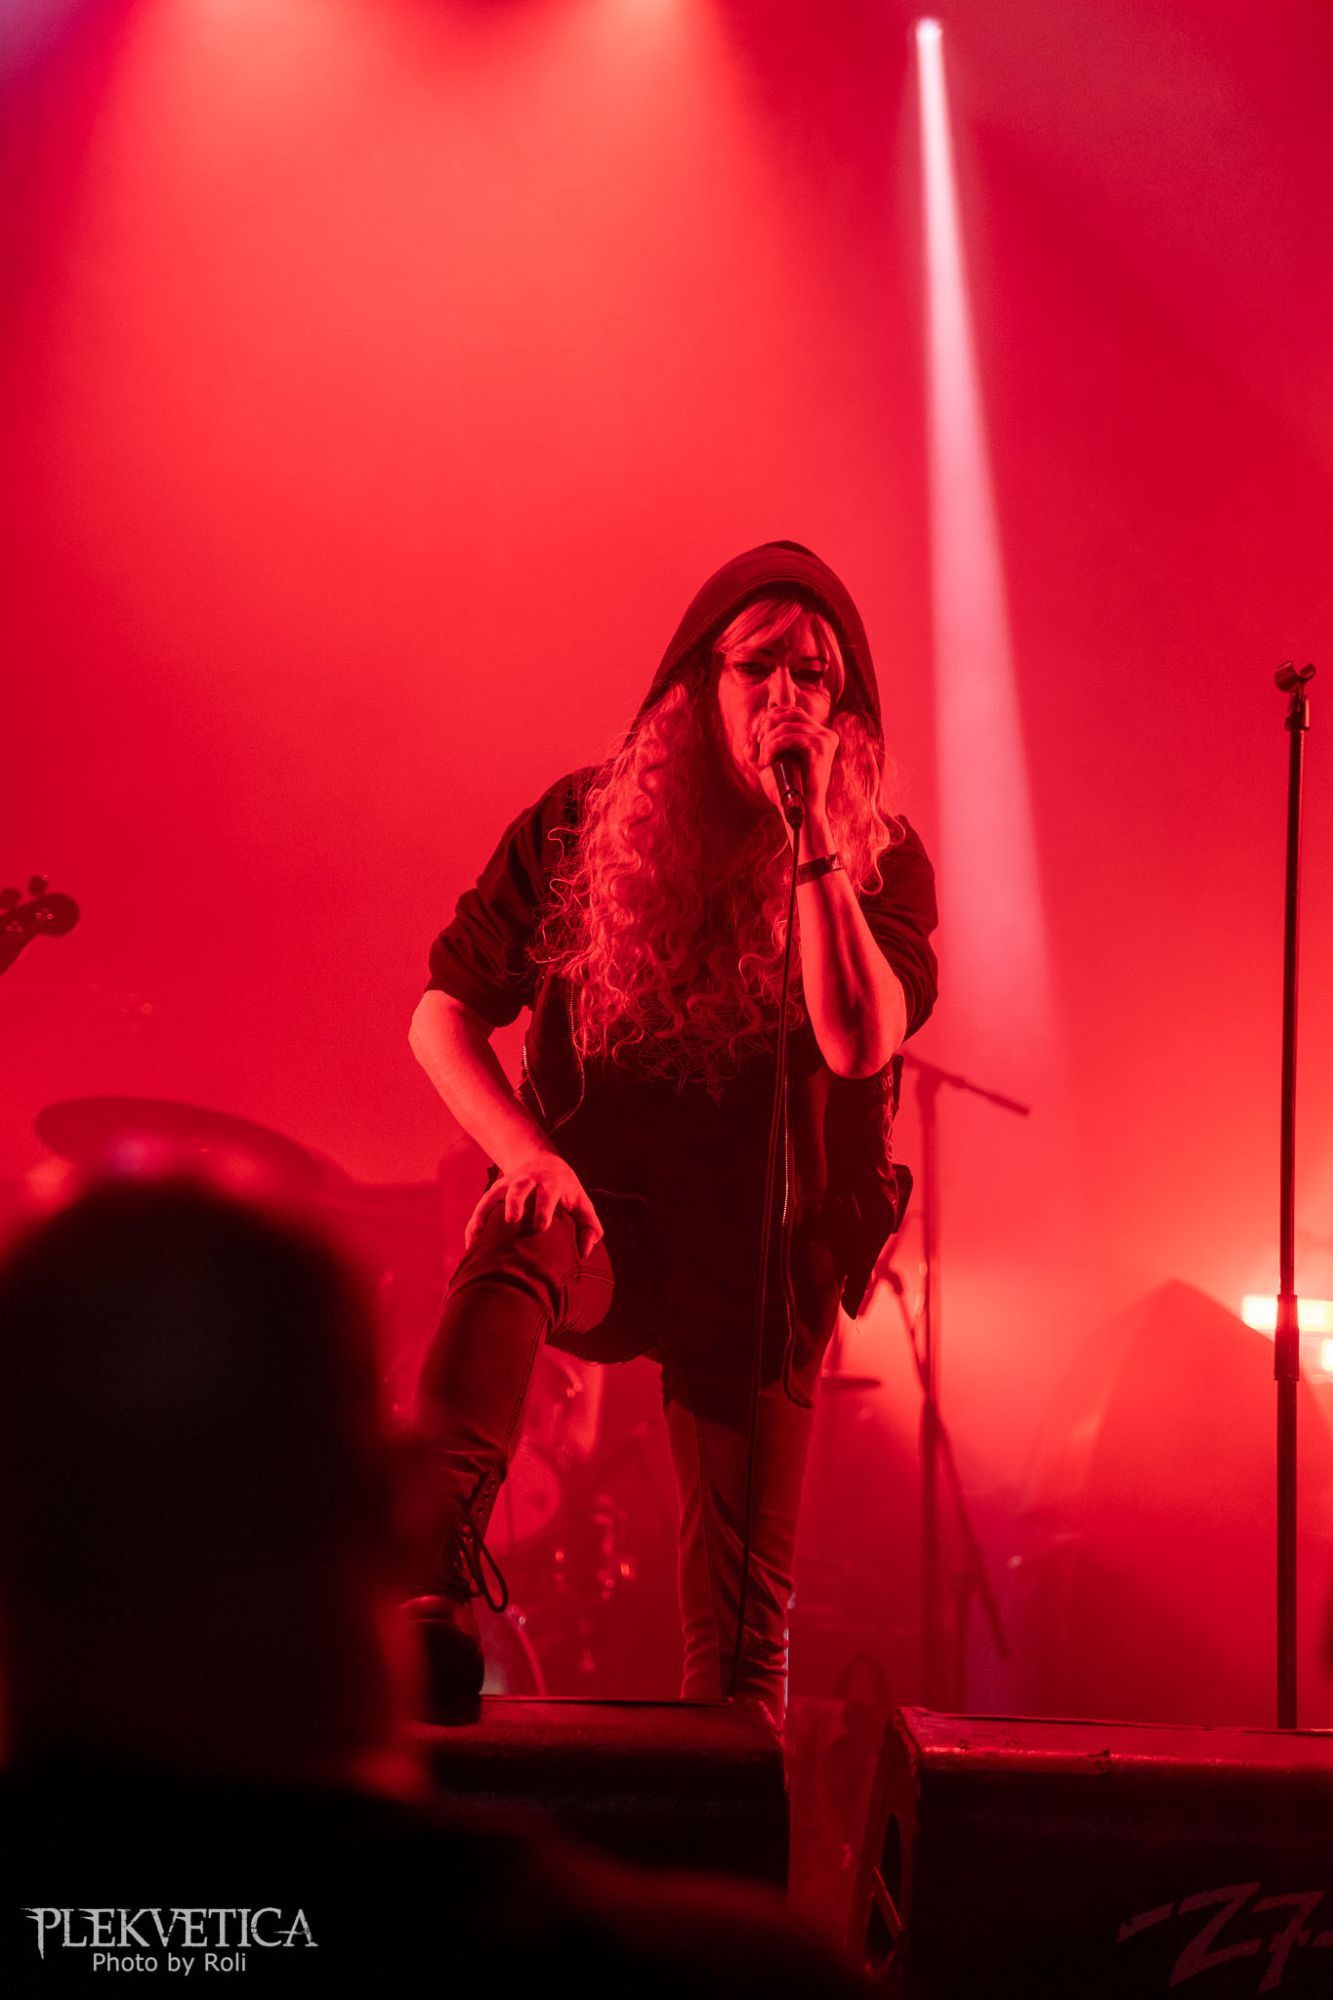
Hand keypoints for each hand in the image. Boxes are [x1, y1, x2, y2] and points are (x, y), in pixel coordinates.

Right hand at [464, 1151, 603, 1258]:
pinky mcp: (495, 1191)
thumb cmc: (565, 1190)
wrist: (542, 1161)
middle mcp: (529, 1181)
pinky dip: (475, 1223)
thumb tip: (584, 1253)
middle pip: (519, 1188)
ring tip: (478, 1236)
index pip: (548, 1194)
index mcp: (552, 1184)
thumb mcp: (582, 1202)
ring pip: (495, 1194)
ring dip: (487, 1212)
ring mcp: (509, 1184)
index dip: (544, 1209)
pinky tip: (471, 1245)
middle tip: (511, 1220)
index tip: (541, 1227)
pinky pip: (482, 1206)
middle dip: (515, 1203)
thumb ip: (590, 1227)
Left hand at [757, 708, 838, 825]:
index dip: (769, 719)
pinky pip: (788, 737)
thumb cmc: (787, 790)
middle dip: (766, 728)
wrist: (800, 812)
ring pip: (785, 726)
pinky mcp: (820, 747)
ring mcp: (825, 738)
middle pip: (787, 714)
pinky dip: (771, 748)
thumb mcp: (772, 762)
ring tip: (762, 760)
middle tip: (757, 747)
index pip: (790, 712)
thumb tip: (751, 736)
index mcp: (818, 734)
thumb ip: (763, 745)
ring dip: (767, 743)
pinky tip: (765, 762)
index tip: (757, 739)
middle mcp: (824, 733)